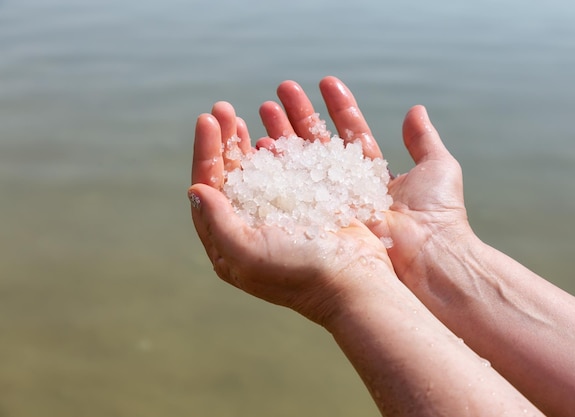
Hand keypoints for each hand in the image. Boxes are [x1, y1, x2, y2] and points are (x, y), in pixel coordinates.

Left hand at [189, 101, 394, 325]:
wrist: (355, 280)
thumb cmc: (299, 274)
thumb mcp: (248, 253)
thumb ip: (218, 222)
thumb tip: (195, 190)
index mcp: (230, 244)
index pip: (209, 189)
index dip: (206, 152)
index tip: (207, 120)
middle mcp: (251, 228)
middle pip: (230, 176)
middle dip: (225, 141)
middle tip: (223, 109)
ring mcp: (280, 217)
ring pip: (257, 170)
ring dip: (248, 141)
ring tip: (243, 114)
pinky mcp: (307, 207)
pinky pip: (287, 172)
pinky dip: (279, 151)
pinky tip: (273, 135)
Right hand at [258, 76, 469, 287]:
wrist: (427, 255)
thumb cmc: (437, 212)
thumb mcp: (437, 167)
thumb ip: (423, 139)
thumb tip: (415, 109)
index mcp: (373, 174)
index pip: (350, 132)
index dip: (337, 107)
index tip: (323, 82)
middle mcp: (349, 187)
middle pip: (320, 144)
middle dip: (300, 116)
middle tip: (281, 91)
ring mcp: (333, 202)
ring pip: (303, 162)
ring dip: (284, 134)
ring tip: (264, 109)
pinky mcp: (320, 218)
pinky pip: (297, 188)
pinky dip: (280, 166)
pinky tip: (260, 145)